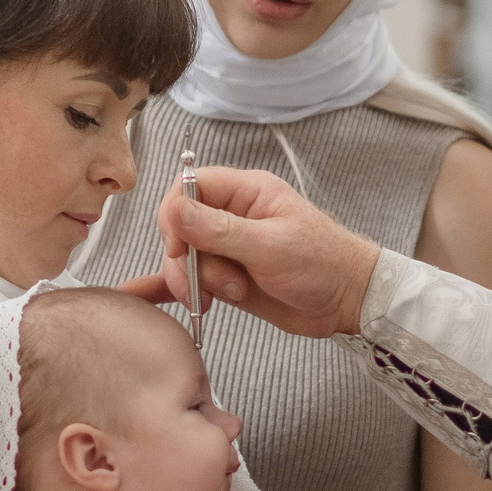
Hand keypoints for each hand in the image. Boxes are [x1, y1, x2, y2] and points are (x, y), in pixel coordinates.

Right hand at [116, 168, 380, 338]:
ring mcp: (226, 249)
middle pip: (179, 228)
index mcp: (245, 192)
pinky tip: (143, 295)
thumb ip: (219, 229)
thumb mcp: (270, 245)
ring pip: (183, 259)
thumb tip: (174, 209)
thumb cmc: (323, 263)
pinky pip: (189, 280)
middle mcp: (230, 217)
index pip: (188, 188)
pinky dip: (168, 289)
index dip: (175, 217)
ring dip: (196, 282)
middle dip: (187, 260)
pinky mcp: (225, 278)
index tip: (180, 247)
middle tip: (213, 283)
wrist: (349, 302)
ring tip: (231, 294)